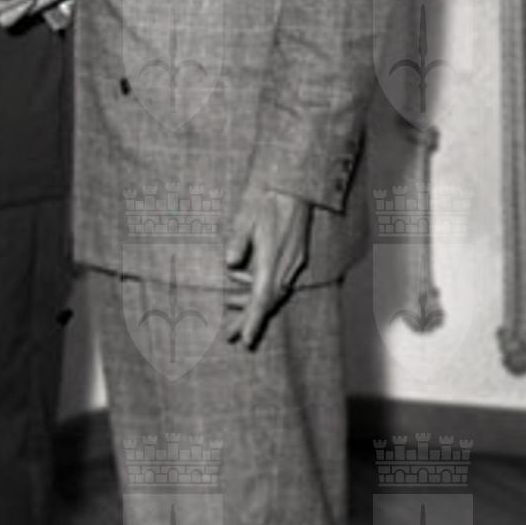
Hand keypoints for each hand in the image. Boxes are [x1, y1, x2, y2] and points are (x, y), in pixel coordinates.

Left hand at [223, 186, 312, 348]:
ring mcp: (294, 260)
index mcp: (273, 257)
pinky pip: (280, 280)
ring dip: (256, 304)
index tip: (245, 340)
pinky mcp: (296, 254)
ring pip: (275, 291)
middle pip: (269, 300)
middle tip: (232, 336)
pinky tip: (248, 284)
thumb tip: (229, 262)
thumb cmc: (267, 197)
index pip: (263, 297)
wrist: (296, 184)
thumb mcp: (247, 215)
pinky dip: (264, 288)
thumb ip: (239, 239)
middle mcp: (286, 263)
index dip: (253, 320)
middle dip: (250, 319)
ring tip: (233, 310)